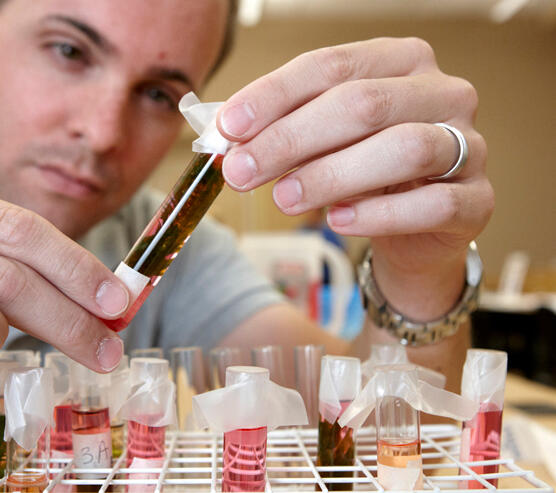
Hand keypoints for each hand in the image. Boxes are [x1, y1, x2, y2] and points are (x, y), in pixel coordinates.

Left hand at [217, 37, 493, 314]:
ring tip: (283, 199)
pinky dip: (379, 214)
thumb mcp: (319, 142)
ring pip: (402, 148)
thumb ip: (281, 131)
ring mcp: (468, 144)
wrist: (414, 227)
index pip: (331, 65)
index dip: (275, 95)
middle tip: (241, 172)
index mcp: (399, 61)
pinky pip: (433, 203)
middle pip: (362, 104)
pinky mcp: (478, 199)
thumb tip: (228, 136)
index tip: (230, 126)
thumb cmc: (362, 172)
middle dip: (290, 139)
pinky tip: (338, 221)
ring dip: (330, 176)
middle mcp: (441, 92)